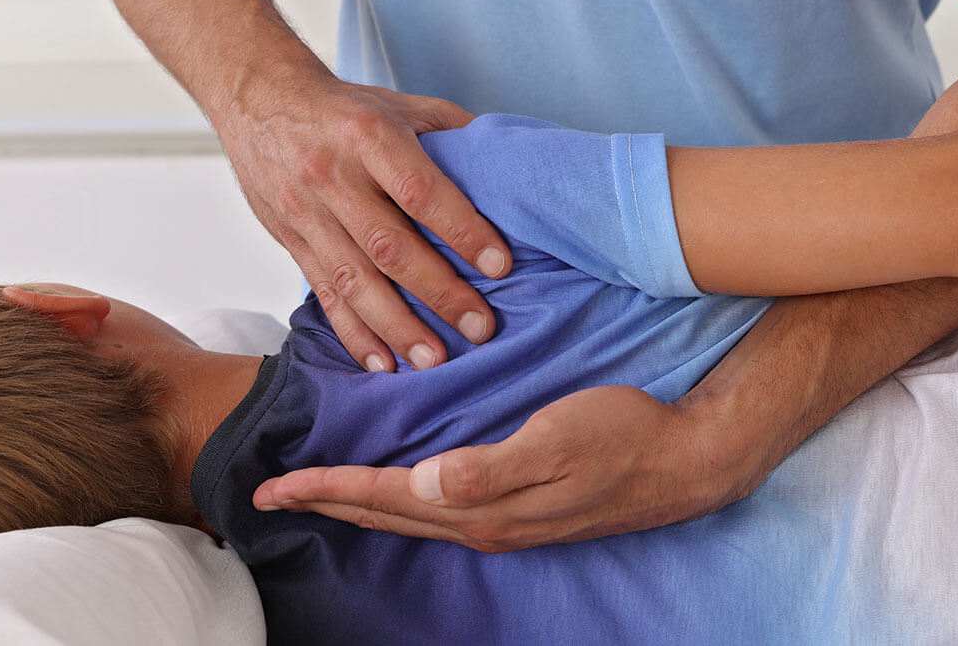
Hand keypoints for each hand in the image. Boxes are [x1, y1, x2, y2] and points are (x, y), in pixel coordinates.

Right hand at [216, 74, 510, 371]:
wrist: (259, 100)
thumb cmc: (347, 109)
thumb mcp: (402, 104)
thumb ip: (454, 134)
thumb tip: (511, 170)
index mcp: (369, 136)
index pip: (419, 190)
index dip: (460, 229)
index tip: (498, 265)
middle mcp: (334, 177)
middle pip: (389, 245)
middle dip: (437, 292)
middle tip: (480, 327)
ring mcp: (308, 214)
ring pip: (354, 280)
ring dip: (396, 326)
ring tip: (434, 360)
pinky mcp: (292, 242)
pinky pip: (323, 294)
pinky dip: (354, 334)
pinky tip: (382, 364)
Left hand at [250, 385, 758, 551]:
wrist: (688, 459)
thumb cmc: (624, 434)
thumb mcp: (557, 441)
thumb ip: (491, 468)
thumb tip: (426, 484)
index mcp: (482, 507)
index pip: (385, 498)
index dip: (326, 489)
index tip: (272, 485)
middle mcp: (484, 523)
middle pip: (386, 515)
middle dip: (325, 502)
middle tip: (268, 494)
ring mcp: (504, 521)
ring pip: (410, 517)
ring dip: (359, 505)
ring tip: (319, 493)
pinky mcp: (520, 510)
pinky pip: (438, 512)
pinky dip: (400, 502)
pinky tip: (397, 492)